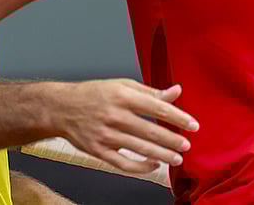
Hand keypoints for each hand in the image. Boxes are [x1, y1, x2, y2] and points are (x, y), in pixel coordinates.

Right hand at [52, 80, 197, 173]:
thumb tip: (176, 92)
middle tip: (187, 144)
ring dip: (162, 155)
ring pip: (140, 149)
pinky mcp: (98, 150)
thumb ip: (149, 91)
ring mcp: (105, 135)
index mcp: (121, 95)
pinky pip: (124, 163)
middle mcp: (114, 115)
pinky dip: (141, 167)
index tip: (193, 125)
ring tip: (177, 158)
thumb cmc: (93, 94)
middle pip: (150, 131)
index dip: (177, 117)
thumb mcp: (120, 85)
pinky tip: (154, 164)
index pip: (156, 107)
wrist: (61, 108)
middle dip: (172, 140)